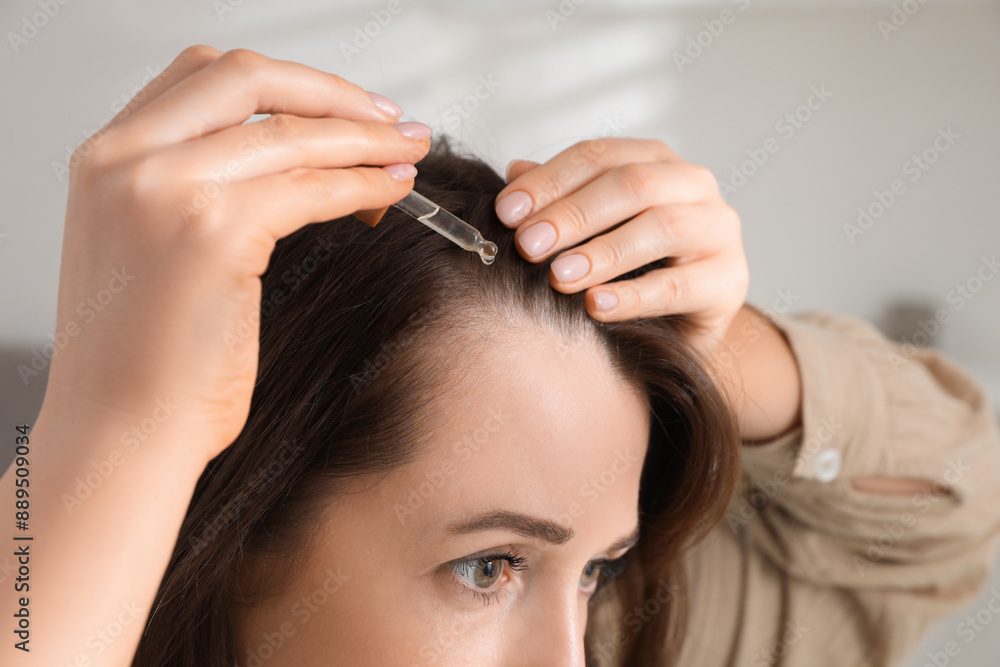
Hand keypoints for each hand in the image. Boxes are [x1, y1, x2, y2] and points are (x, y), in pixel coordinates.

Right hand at [43, 45, 430, 464]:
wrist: (121, 433)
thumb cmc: (144, 362)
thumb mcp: (146, 249)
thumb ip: (190, 190)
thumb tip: (283, 161)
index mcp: (105, 157)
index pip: (204, 75)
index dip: (286, 82)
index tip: (339, 102)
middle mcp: (127, 158)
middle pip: (250, 79)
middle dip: (332, 94)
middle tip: (388, 120)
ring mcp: (166, 189)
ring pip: (292, 134)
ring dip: (364, 140)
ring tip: (407, 154)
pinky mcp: (213, 232)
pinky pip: (312, 188)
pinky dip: (362, 184)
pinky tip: (390, 193)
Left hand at [494, 138, 747, 356]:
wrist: (684, 321)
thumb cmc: (634, 266)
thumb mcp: (593, 230)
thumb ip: (560, 199)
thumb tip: (514, 172)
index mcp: (656, 161)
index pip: (599, 156)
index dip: (549, 180)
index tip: (505, 212)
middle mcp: (694, 185)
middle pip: (632, 184)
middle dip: (573, 214)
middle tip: (528, 245)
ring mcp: (718, 231)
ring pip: (662, 229)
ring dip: (603, 253)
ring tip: (558, 278)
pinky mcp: (729, 281)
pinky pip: (679, 287)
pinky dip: (632, 297)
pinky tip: (594, 307)